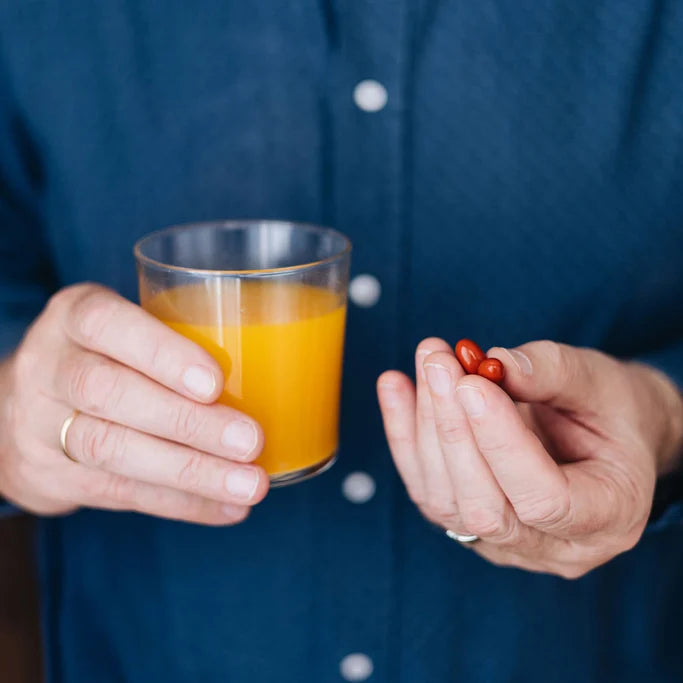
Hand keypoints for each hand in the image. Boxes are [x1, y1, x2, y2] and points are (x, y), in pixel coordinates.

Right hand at [0, 284, 268, 523]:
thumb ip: (178, 341)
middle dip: (188, 423)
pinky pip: (119, 492)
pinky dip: (181, 502)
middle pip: (110, 393)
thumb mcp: (128, 330)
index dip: (161, 354)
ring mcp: (40, 423)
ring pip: (111, 450)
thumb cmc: (107, 358)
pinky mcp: (49, 474)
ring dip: (190, 473)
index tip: (215, 384)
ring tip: (249, 485)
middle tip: (251, 442)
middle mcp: (49, 364)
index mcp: (75, 315)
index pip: (107, 324)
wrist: (20, 409)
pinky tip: (225, 508)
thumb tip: (274, 375)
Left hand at [378, 338, 682, 577]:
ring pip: (445, 500)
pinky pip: (425, 488)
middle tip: (439, 363)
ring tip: (427, 360)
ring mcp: (506, 544)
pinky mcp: (468, 524)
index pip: (545, 500)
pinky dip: (404, 434)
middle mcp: (557, 546)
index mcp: (610, 515)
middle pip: (485, 506)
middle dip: (453, 428)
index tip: (472, 384)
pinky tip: (394, 385)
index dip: (500, 444)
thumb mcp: (600, 382)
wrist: (602, 434)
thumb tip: (493, 364)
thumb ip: (553, 373)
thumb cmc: (611, 409)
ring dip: (425, 425)